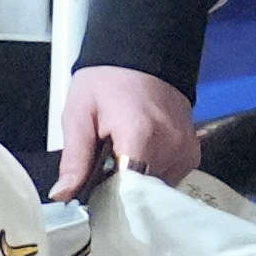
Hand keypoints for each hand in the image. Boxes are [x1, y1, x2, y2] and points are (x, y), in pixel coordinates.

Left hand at [50, 64, 201, 196]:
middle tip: (103, 167)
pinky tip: (138, 154)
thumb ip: (74, 158)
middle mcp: (170, 146)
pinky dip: (149, 174)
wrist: (143, 56)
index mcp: (141, 135)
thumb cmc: (109, 80)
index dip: (107, 200)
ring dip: (134, 182)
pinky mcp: (191, 155)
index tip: (93, 197)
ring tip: (121, 155)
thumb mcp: (79, 114)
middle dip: (118, 191)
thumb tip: (63, 194)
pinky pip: (167, 179)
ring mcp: (184, 151)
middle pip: (141, 194)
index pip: (128, 192)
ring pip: (154, 190)